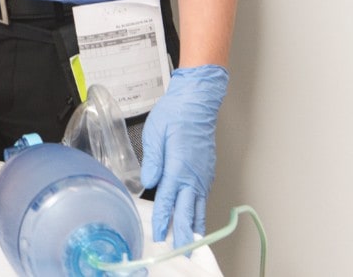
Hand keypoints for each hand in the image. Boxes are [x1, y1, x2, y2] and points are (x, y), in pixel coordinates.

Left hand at [140, 65, 228, 248]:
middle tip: (181, 253)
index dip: (163, 222)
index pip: (169, 202)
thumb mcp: (155, 135)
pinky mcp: (206, 171)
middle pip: (188, 213)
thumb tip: (148, 183)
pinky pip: (202, 198)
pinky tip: (195, 219)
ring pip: (199, 208)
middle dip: (183, 235)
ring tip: (191, 245)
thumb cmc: (175, 114)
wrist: (197, 102)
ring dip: (194, 227)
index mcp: (179, 168)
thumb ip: (152, 161)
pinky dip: (199, 212)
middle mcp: (194, 176)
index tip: (159, 237)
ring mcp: (203, 175)